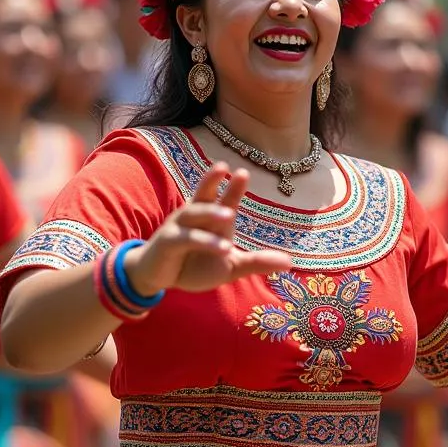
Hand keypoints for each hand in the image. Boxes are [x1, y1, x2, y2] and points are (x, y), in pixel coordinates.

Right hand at [124, 163, 291, 295]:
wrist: (158, 277)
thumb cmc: (194, 265)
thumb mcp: (230, 266)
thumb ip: (257, 262)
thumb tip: (289, 262)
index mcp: (210, 218)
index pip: (223, 199)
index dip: (232, 187)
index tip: (243, 172)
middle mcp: (194, 217)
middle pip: (204, 195)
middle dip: (214, 181)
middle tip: (229, 169)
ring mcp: (179, 228)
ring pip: (194, 214)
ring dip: (210, 211)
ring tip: (229, 213)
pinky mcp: (168, 243)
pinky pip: (187, 238)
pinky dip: (203, 241)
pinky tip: (222, 247)